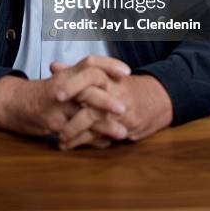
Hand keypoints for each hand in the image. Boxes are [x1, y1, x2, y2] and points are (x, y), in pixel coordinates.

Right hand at [0, 56, 130, 140]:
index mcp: (68, 73)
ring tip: (122, 133)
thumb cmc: (43, 92)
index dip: (109, 64)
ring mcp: (57, 105)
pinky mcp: (52, 122)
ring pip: (83, 114)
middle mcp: (63, 85)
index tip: (127, 71)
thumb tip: (111, 81)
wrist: (13, 102)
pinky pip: (75, 132)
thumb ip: (83, 80)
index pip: (90, 63)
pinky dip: (92, 139)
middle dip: (108, 99)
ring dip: (104, 124)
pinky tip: (105, 143)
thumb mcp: (63, 80)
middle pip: (88, 88)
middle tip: (125, 108)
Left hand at [51, 60, 173, 149]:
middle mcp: (115, 94)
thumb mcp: (104, 75)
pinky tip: (68, 144)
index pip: (92, 75)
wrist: (156, 100)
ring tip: (58, 137)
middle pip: (93, 100)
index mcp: (109, 78)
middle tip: (55, 123)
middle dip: (74, 114)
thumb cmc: (124, 86)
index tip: (56, 93)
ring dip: (75, 130)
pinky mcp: (124, 129)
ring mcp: (120, 113)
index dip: (74, 83)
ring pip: (95, 121)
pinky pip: (101, 137)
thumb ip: (77, 72)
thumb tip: (53, 66)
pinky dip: (83, 141)